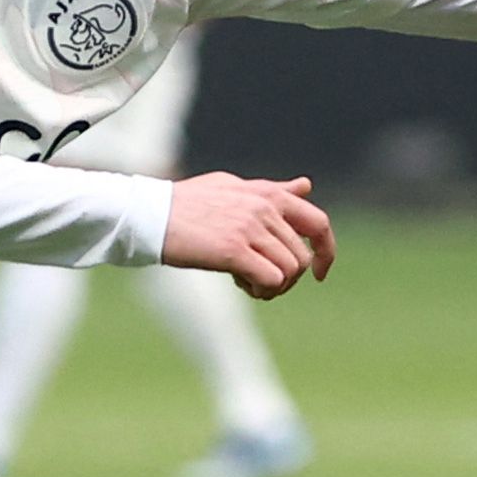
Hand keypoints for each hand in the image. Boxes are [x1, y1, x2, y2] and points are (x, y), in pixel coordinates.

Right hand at [163, 172, 334, 298]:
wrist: (150, 215)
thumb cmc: (187, 204)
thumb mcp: (233, 188)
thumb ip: (271, 190)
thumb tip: (306, 186)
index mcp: (268, 195)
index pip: (318, 223)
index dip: (326, 252)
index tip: (320, 273)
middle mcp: (264, 208)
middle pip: (302, 258)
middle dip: (288, 279)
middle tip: (261, 283)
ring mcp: (250, 228)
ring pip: (290, 271)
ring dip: (273, 287)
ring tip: (248, 283)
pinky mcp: (234, 250)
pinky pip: (271, 280)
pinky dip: (262, 290)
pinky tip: (240, 285)